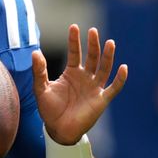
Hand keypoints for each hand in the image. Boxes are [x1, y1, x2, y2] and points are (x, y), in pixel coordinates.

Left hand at [34, 25, 126, 144]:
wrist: (58, 130)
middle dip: (93, 44)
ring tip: (110, 42)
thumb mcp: (41, 89)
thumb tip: (35, 53)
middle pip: (92, 57)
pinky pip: (114, 87)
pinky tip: (123, 68)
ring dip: (108, 56)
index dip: (74, 41)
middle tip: (92, 31)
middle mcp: (85, 78)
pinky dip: (120, 79)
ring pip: (104, 68)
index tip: (74, 27)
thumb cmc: (50, 110)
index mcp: (72, 73)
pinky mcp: (102, 100)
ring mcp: (94, 88)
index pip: (75, 53)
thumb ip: (39, 71)